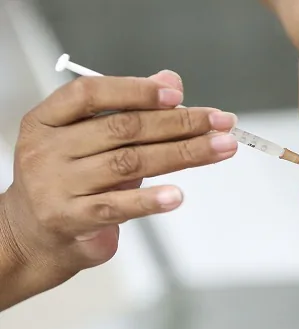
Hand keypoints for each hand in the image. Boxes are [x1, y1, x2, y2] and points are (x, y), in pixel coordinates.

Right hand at [0, 70, 237, 306]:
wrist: (34, 236)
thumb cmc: (71, 181)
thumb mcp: (93, 141)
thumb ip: (131, 111)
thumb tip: (171, 81)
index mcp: (48, 120)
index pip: (90, 93)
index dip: (136, 90)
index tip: (178, 95)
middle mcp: (47, 149)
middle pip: (122, 129)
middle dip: (179, 123)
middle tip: (221, 123)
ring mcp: (56, 185)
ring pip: (129, 163)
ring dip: (182, 154)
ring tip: (219, 148)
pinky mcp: (70, 219)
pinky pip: (117, 206)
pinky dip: (150, 199)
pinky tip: (177, 195)